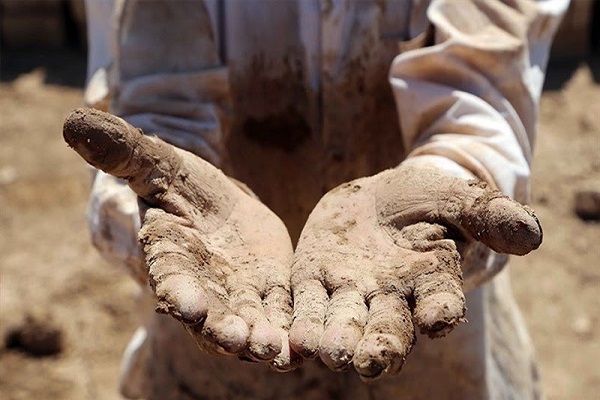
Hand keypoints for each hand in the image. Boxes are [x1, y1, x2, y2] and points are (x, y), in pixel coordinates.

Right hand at [64, 108, 296, 369]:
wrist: (219, 201)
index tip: (190, 309)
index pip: (171, 280)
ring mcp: (237, 293)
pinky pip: (280, 315)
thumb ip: (124, 152)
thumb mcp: (159, 163)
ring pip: (248, 324)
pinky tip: (304, 344)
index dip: (180, 295)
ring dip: (261, 340)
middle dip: (224, 330)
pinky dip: (289, 331)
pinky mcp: (269, 291)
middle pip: (211, 316)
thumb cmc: (181, 180)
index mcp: (170, 256)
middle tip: (241, 341)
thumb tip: (72, 122)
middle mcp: (201, 286)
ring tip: (278, 352)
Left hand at [289, 164, 540, 379]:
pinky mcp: (313, 279)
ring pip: (342, 324)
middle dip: (380, 345)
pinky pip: (304, 304)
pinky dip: (299, 323)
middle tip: (370, 361)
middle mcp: (390, 298)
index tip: (437, 319)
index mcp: (430, 282)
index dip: (440, 311)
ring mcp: (349, 292)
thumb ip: (490, 215)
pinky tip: (292, 340)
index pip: (440, 303)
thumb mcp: (457, 198)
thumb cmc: (426, 198)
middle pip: (387, 329)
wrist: (380, 197)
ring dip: (334, 341)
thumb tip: (531, 235)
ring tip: (327, 353)